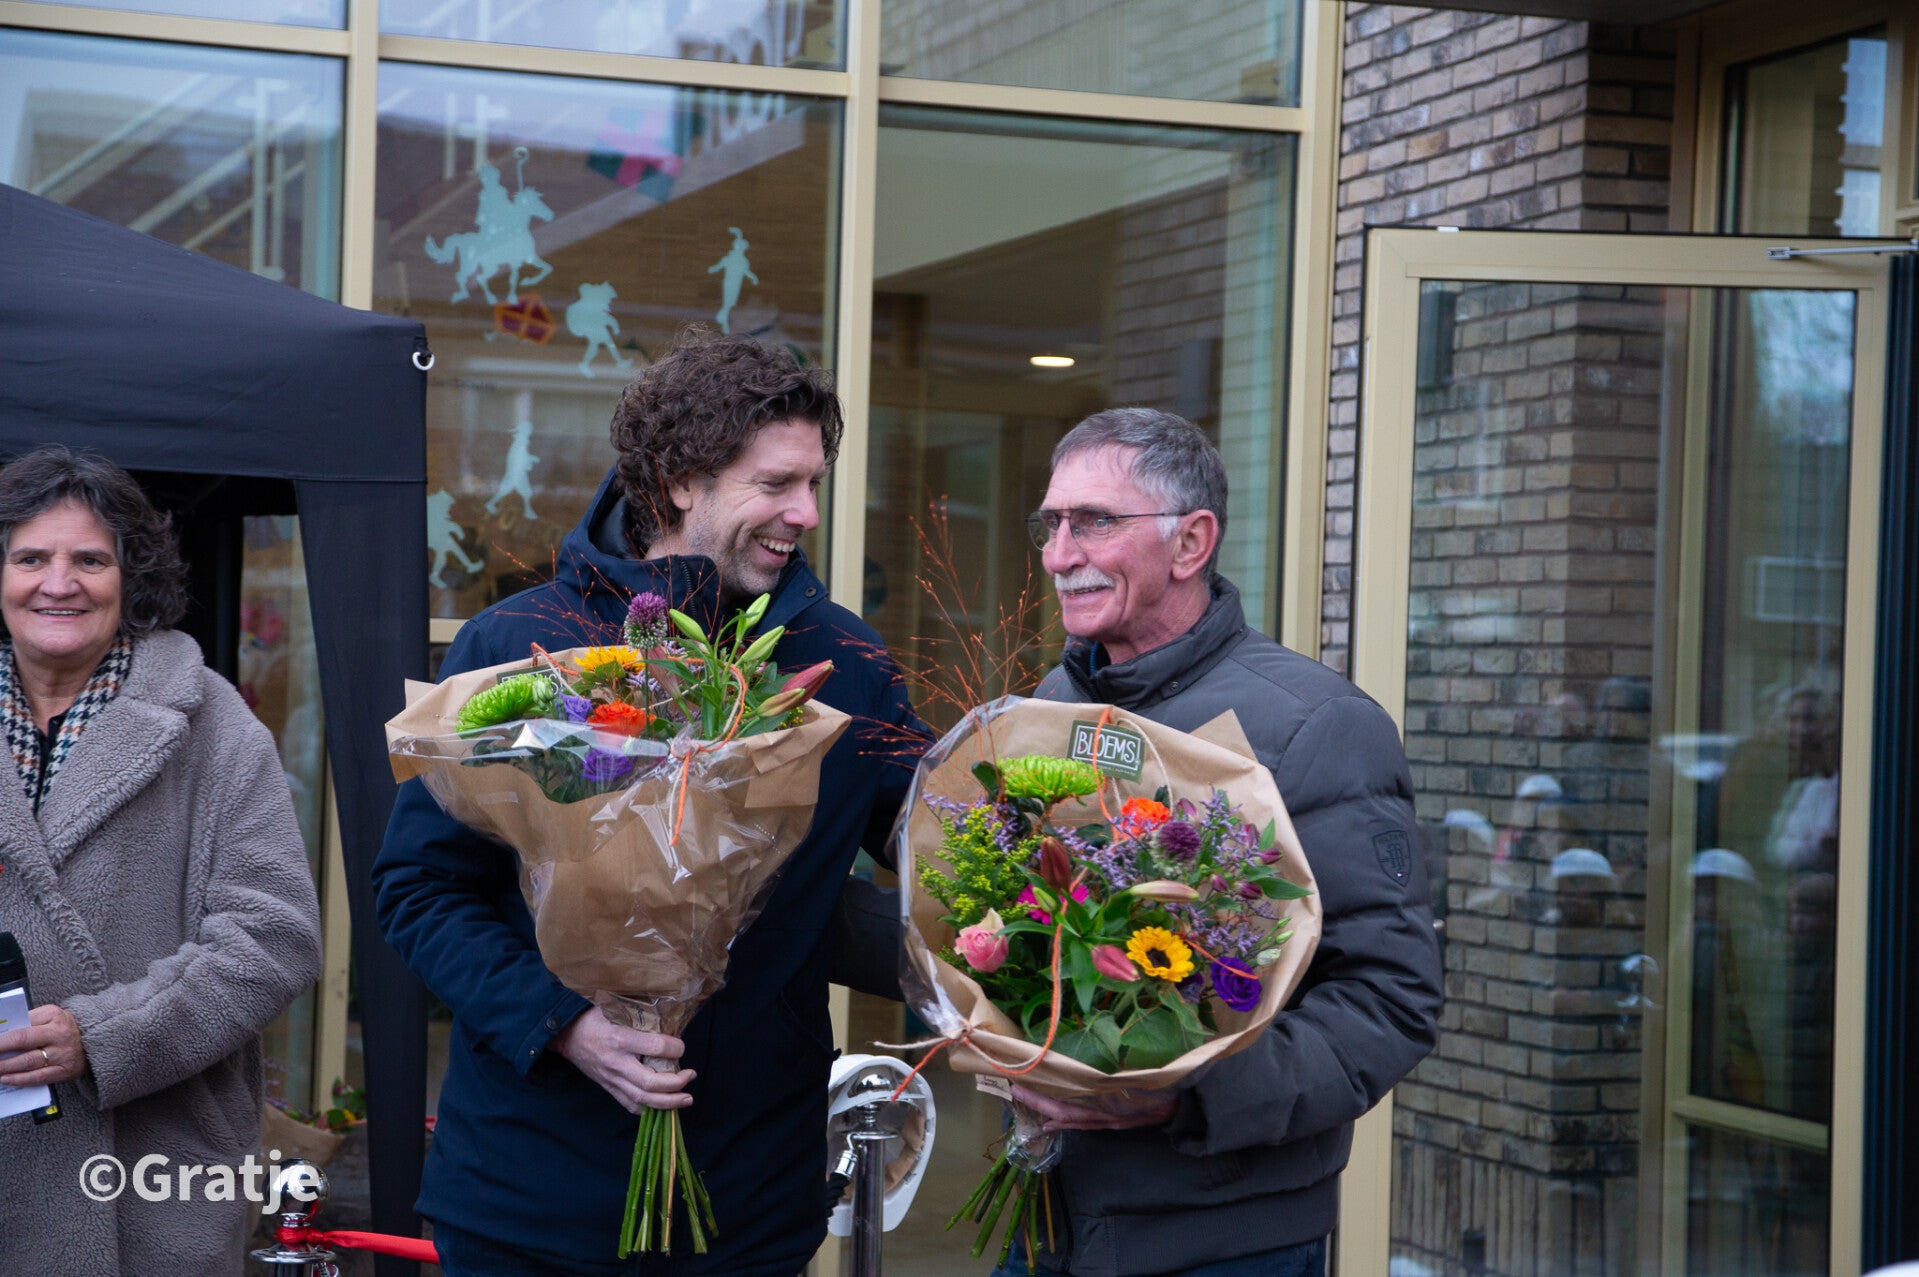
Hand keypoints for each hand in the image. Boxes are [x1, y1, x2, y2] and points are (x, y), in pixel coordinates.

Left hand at [0, 1003, 86, 1086]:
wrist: (93, 1041)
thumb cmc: (62, 1028)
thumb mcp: (49, 1017)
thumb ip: (28, 1022)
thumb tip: (2, 1034)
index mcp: (53, 1016)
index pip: (21, 1026)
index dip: (1, 1037)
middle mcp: (59, 1034)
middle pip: (22, 1042)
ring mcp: (62, 1054)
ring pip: (28, 1062)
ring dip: (5, 1066)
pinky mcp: (64, 1071)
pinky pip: (38, 1077)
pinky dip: (19, 1079)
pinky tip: (5, 1079)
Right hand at [551, 1008, 694, 1113]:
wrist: (566, 1034)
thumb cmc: (595, 1016)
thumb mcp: (617, 1006)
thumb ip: (642, 1013)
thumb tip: (670, 1018)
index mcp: (620, 1038)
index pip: (655, 1048)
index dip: (674, 1048)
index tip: (681, 1046)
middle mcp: (616, 1062)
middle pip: (649, 1082)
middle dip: (675, 1083)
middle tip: (691, 1075)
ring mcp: (611, 1078)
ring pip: (641, 1099)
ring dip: (668, 1102)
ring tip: (686, 1099)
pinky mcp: (608, 1087)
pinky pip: (629, 1104)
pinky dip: (648, 1109)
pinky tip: (664, 1106)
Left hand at [1011, 1082, 1177, 1131]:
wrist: (1182, 1106)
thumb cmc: (1162, 1085)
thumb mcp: (1140, 1075)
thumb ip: (1118, 1069)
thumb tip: (1095, 1055)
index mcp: (1106, 1104)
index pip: (1066, 1105)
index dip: (1043, 1098)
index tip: (1022, 1084)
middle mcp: (1103, 1117)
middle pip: (1064, 1114)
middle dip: (1038, 1103)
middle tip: (1015, 1090)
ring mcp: (1107, 1121)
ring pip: (1072, 1121)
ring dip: (1048, 1113)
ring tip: (1026, 1102)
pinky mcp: (1112, 1122)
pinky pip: (1083, 1123)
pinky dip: (1065, 1122)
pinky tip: (1052, 1123)